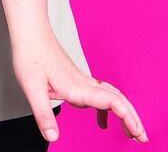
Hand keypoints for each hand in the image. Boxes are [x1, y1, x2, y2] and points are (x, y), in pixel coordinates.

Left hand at [13, 32, 147, 142]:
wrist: (30, 33)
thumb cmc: (30, 55)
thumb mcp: (31, 88)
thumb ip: (43, 114)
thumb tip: (52, 137)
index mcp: (77, 87)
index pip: (112, 102)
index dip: (128, 118)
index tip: (138, 133)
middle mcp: (83, 83)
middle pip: (118, 99)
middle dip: (133, 118)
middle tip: (141, 137)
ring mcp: (82, 79)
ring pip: (112, 96)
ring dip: (124, 113)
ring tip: (130, 132)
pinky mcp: (76, 77)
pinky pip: (100, 93)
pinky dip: (108, 108)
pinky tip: (101, 120)